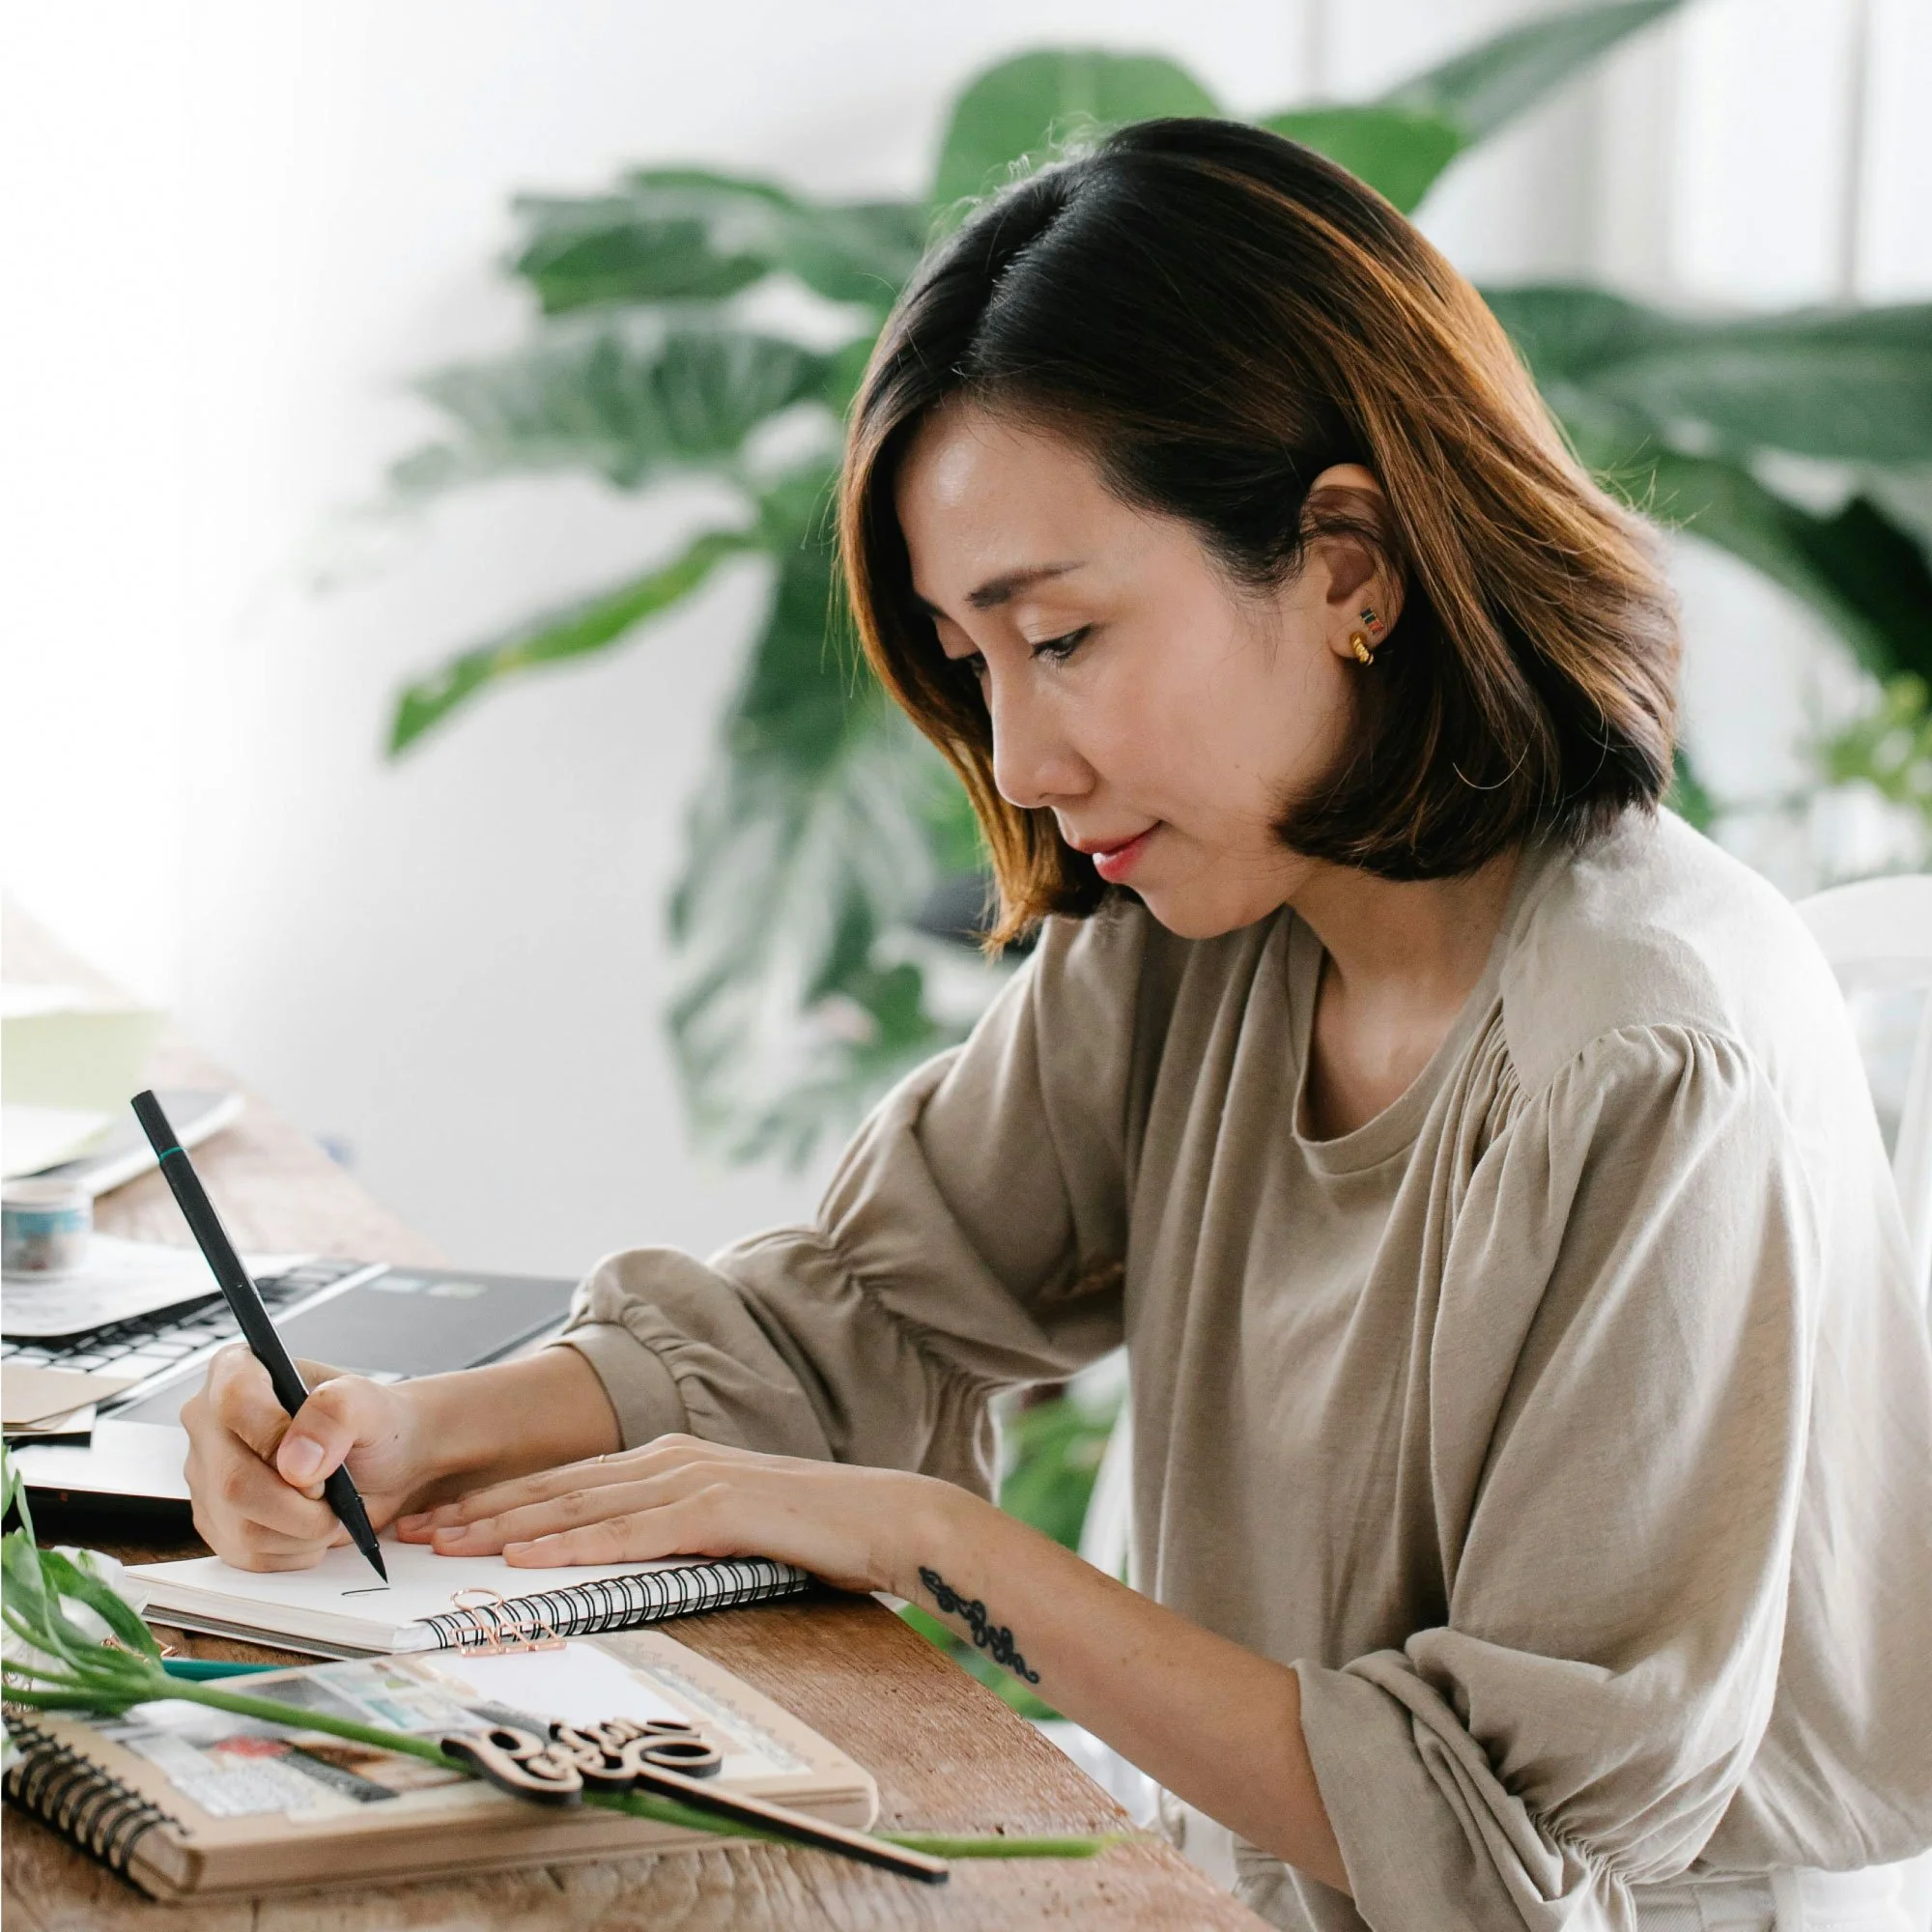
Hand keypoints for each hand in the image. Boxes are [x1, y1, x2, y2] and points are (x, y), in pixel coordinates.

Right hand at [181, 1346, 439, 1570]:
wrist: (380, 1463)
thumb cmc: (371, 1424)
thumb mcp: (368, 1403)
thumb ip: (336, 1414)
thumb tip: (295, 1462)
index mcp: (240, 1371)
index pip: (233, 1400)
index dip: (273, 1436)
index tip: (313, 1462)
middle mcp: (210, 1423)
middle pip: (234, 1481)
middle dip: (299, 1504)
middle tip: (334, 1497)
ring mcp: (205, 1475)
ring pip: (241, 1527)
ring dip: (302, 1531)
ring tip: (329, 1509)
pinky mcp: (214, 1521)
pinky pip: (245, 1554)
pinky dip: (292, 1551)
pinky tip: (310, 1526)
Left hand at [396, 1434, 962, 1595]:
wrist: (887, 1520)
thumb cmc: (812, 1535)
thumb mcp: (725, 1531)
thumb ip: (670, 1535)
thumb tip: (613, 1564)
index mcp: (670, 1462)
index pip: (566, 1483)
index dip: (498, 1500)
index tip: (443, 1519)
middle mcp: (671, 1459)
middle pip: (557, 1486)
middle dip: (480, 1507)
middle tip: (416, 1528)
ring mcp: (693, 1478)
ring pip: (580, 1503)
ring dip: (506, 1523)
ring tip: (449, 1542)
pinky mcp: (716, 1507)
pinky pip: (630, 1532)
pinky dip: (573, 1543)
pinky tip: (529, 1557)